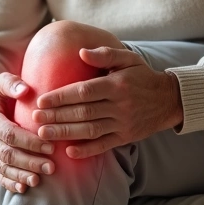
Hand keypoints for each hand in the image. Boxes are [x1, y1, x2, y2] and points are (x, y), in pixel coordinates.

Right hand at [0, 72, 55, 193]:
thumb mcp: (0, 82)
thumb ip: (11, 83)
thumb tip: (25, 90)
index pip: (10, 134)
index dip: (30, 142)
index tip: (50, 146)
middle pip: (8, 154)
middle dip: (30, 162)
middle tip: (51, 167)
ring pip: (3, 168)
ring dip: (22, 175)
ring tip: (39, 180)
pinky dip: (10, 183)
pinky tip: (23, 189)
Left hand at [33, 46, 182, 158]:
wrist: (169, 100)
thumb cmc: (142, 76)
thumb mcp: (128, 59)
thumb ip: (104, 54)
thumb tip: (80, 52)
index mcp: (116, 85)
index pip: (83, 92)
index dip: (61, 97)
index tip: (41, 100)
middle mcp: (119, 106)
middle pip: (83, 113)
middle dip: (56, 116)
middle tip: (34, 119)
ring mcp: (123, 124)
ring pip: (90, 130)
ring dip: (65, 133)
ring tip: (43, 134)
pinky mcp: (125, 138)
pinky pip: (104, 145)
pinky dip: (86, 150)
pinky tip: (69, 152)